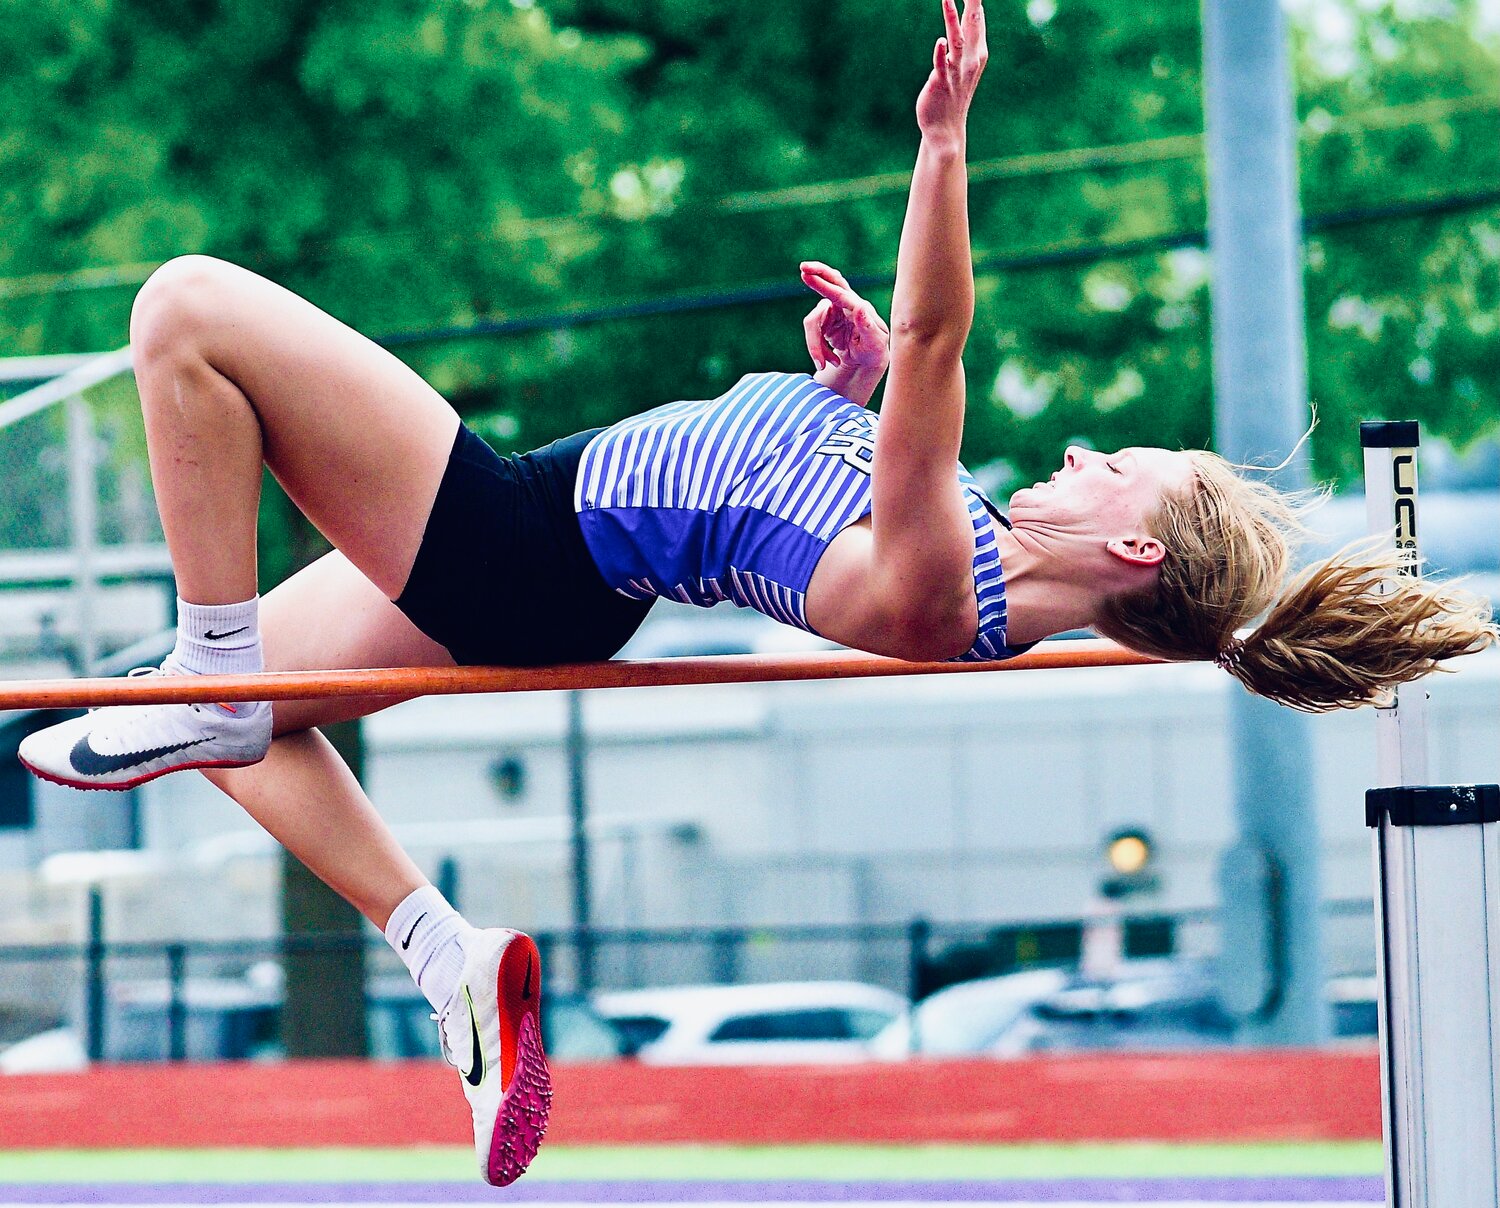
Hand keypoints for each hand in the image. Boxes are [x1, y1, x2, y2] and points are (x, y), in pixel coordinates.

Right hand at [800, 261, 889, 373]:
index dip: (823, 284)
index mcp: (858, 306)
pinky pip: (812, 334)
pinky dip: (818, 351)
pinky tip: (830, 360)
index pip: (839, 293)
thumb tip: (860, 306)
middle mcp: (845, 304)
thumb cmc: (874, 350)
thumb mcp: (875, 343)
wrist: (867, 360)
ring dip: (816, 346)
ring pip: (812, 321)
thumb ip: (868, 326)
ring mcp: (833, 312)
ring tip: (826, 363)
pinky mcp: (823, 323)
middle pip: (830, 281)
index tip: (807, 275)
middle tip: (802, 268)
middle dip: (816, 274)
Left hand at [915, 0, 987, 142]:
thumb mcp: (964, 63)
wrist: (945, 128)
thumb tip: (974, 14)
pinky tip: (940, 42)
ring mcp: (956, 72)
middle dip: (972, 2)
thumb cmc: (953, 93)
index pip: (977, 20)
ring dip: (951, 19)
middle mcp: (970, 60)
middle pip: (972, 24)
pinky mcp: (940, 83)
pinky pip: (941, 66)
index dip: (976, 1)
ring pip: (956, 41)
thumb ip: (967, 39)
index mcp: (977, 53)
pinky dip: (940, 55)